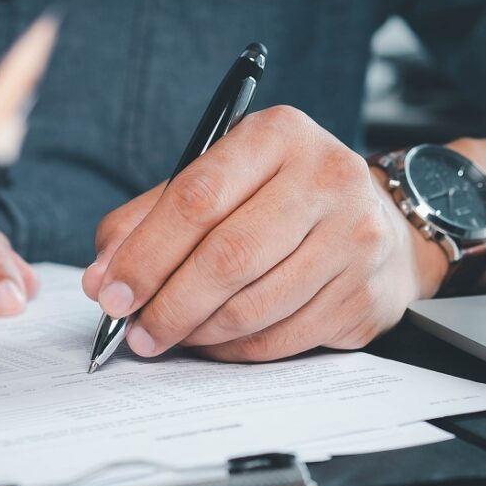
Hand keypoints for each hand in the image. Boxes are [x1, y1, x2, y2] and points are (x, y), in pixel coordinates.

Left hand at [81, 106, 448, 361]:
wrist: (382, 225)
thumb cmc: (283, 199)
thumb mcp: (222, 180)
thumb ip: (153, 218)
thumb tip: (103, 278)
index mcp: (279, 135)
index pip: (197, 198)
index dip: (146, 254)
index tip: (110, 292)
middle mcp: (326, 179)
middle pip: (228, 257)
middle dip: (169, 305)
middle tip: (137, 332)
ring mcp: (354, 239)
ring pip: (254, 307)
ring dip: (199, 333)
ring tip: (171, 337)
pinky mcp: (364, 294)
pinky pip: (281, 339)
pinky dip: (235, 350)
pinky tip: (215, 343)